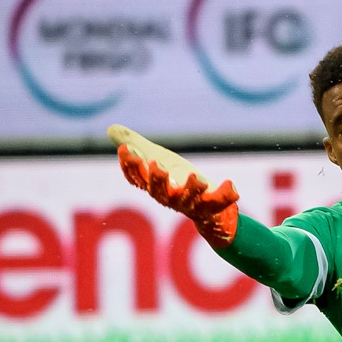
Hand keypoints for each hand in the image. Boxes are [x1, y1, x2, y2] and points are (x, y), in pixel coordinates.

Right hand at [111, 124, 238, 246]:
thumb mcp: (158, 159)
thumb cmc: (178, 183)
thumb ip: (137, 146)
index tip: (126, 149)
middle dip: (157, 180)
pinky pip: (218, 203)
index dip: (130, 166)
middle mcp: (170, 198)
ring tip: (195, 177)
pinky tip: (230, 185)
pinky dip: (225, 195)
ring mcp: (191, 205)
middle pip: (158, 193)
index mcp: (155, 187)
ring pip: (189, 200)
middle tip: (156, 165)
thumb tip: (110, 129)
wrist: (209, 212)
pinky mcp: (212, 208)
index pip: (137, 179)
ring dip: (191, 189)